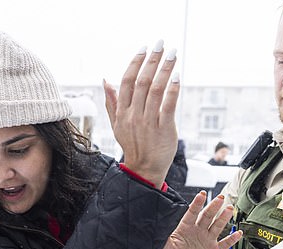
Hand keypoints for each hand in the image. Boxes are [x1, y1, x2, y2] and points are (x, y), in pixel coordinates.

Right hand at [105, 41, 179, 187]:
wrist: (144, 169)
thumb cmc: (133, 145)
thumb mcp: (117, 124)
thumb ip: (112, 102)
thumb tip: (105, 80)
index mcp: (122, 112)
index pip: (126, 81)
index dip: (135, 63)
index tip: (144, 48)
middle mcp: (134, 115)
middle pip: (142, 81)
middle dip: (152, 60)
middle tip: (161, 44)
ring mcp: (148, 122)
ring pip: (156, 90)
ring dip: (165, 69)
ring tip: (172, 54)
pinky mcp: (164, 129)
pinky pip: (168, 106)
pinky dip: (173, 89)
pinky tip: (177, 75)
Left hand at [161, 192, 241, 248]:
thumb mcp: (165, 247)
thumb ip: (163, 236)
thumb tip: (157, 226)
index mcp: (186, 228)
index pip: (192, 213)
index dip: (197, 204)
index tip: (201, 194)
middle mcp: (199, 231)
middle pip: (208, 216)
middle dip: (214, 206)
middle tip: (220, 198)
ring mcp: (208, 240)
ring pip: (217, 225)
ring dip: (224, 217)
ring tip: (229, 208)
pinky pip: (225, 243)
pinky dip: (232, 239)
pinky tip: (238, 233)